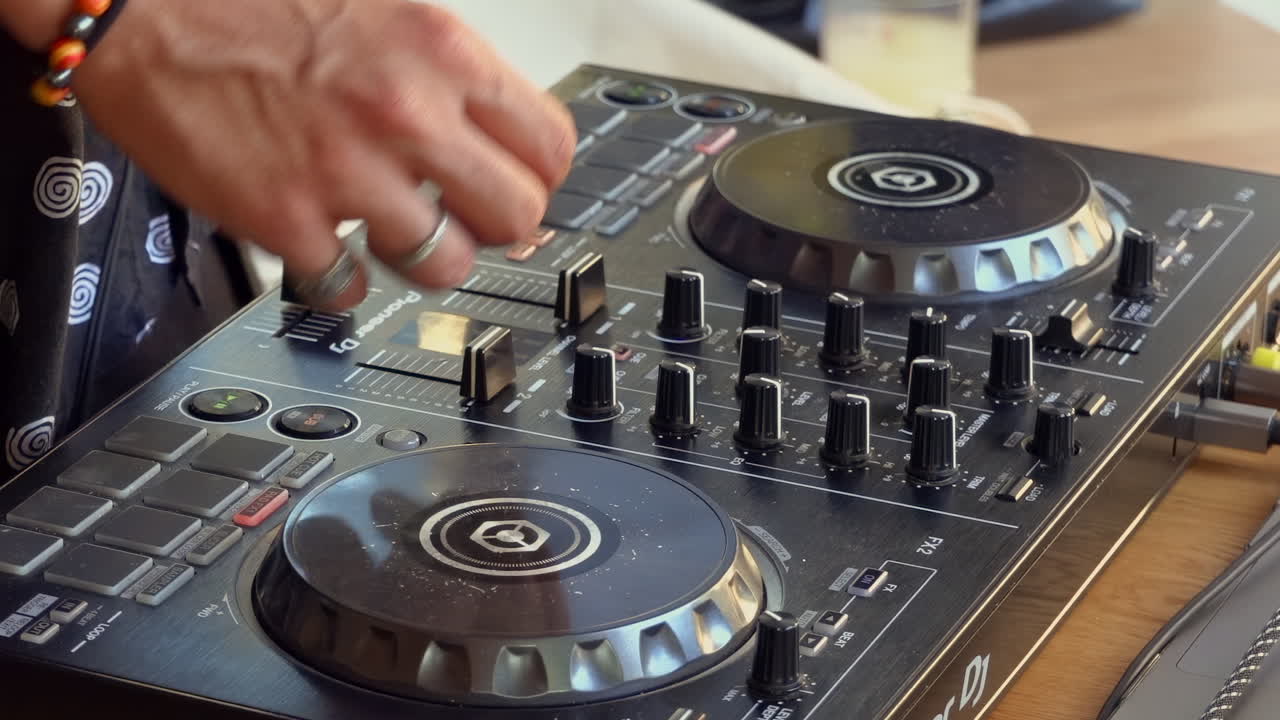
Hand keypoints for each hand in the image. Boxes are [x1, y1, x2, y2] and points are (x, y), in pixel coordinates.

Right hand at [72, 0, 575, 308]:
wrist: (134, 5)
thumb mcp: (383, 7)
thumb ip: (445, 72)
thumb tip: (490, 132)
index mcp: (441, 52)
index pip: (550, 145)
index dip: (537, 176)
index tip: (517, 184)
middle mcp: (406, 113)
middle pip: (518, 216)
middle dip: (495, 224)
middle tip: (463, 217)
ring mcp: (348, 172)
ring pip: (448, 265)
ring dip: (425, 258)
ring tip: (391, 233)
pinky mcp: (286, 219)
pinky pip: (349, 287)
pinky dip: (340, 277)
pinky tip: (325, 246)